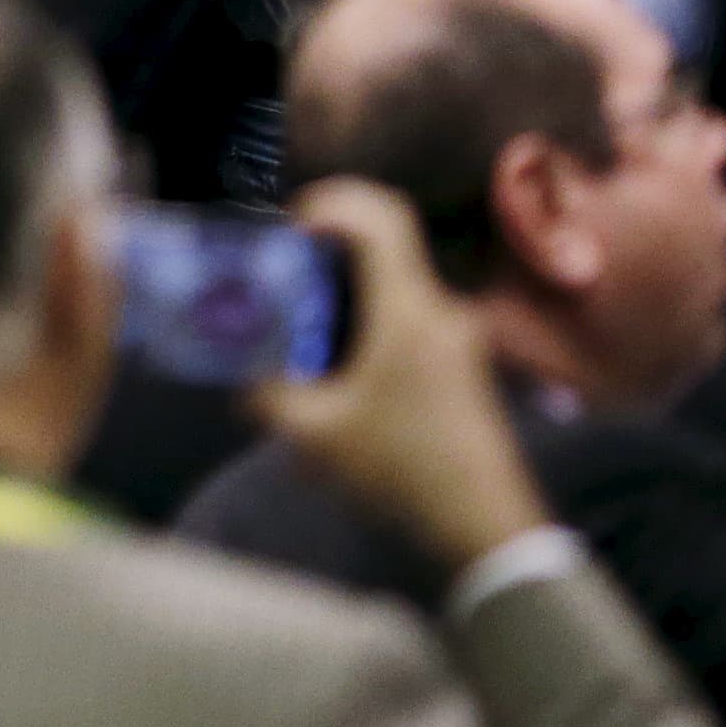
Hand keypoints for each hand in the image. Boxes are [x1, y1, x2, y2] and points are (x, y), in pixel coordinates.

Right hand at [249, 178, 550, 572]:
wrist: (486, 525)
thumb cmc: (402, 470)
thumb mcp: (316, 435)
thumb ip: (268, 395)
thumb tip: (239, 378)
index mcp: (407, 311)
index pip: (379, 215)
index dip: (330, 202)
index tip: (291, 228)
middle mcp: (439, 309)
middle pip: (384, 242)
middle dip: (328, 246)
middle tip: (285, 273)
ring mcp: (458, 335)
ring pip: (396, 279)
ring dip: (348, 285)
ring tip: (305, 328)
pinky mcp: (462, 361)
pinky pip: (409, 312)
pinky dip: (370, 316)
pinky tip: (343, 367)